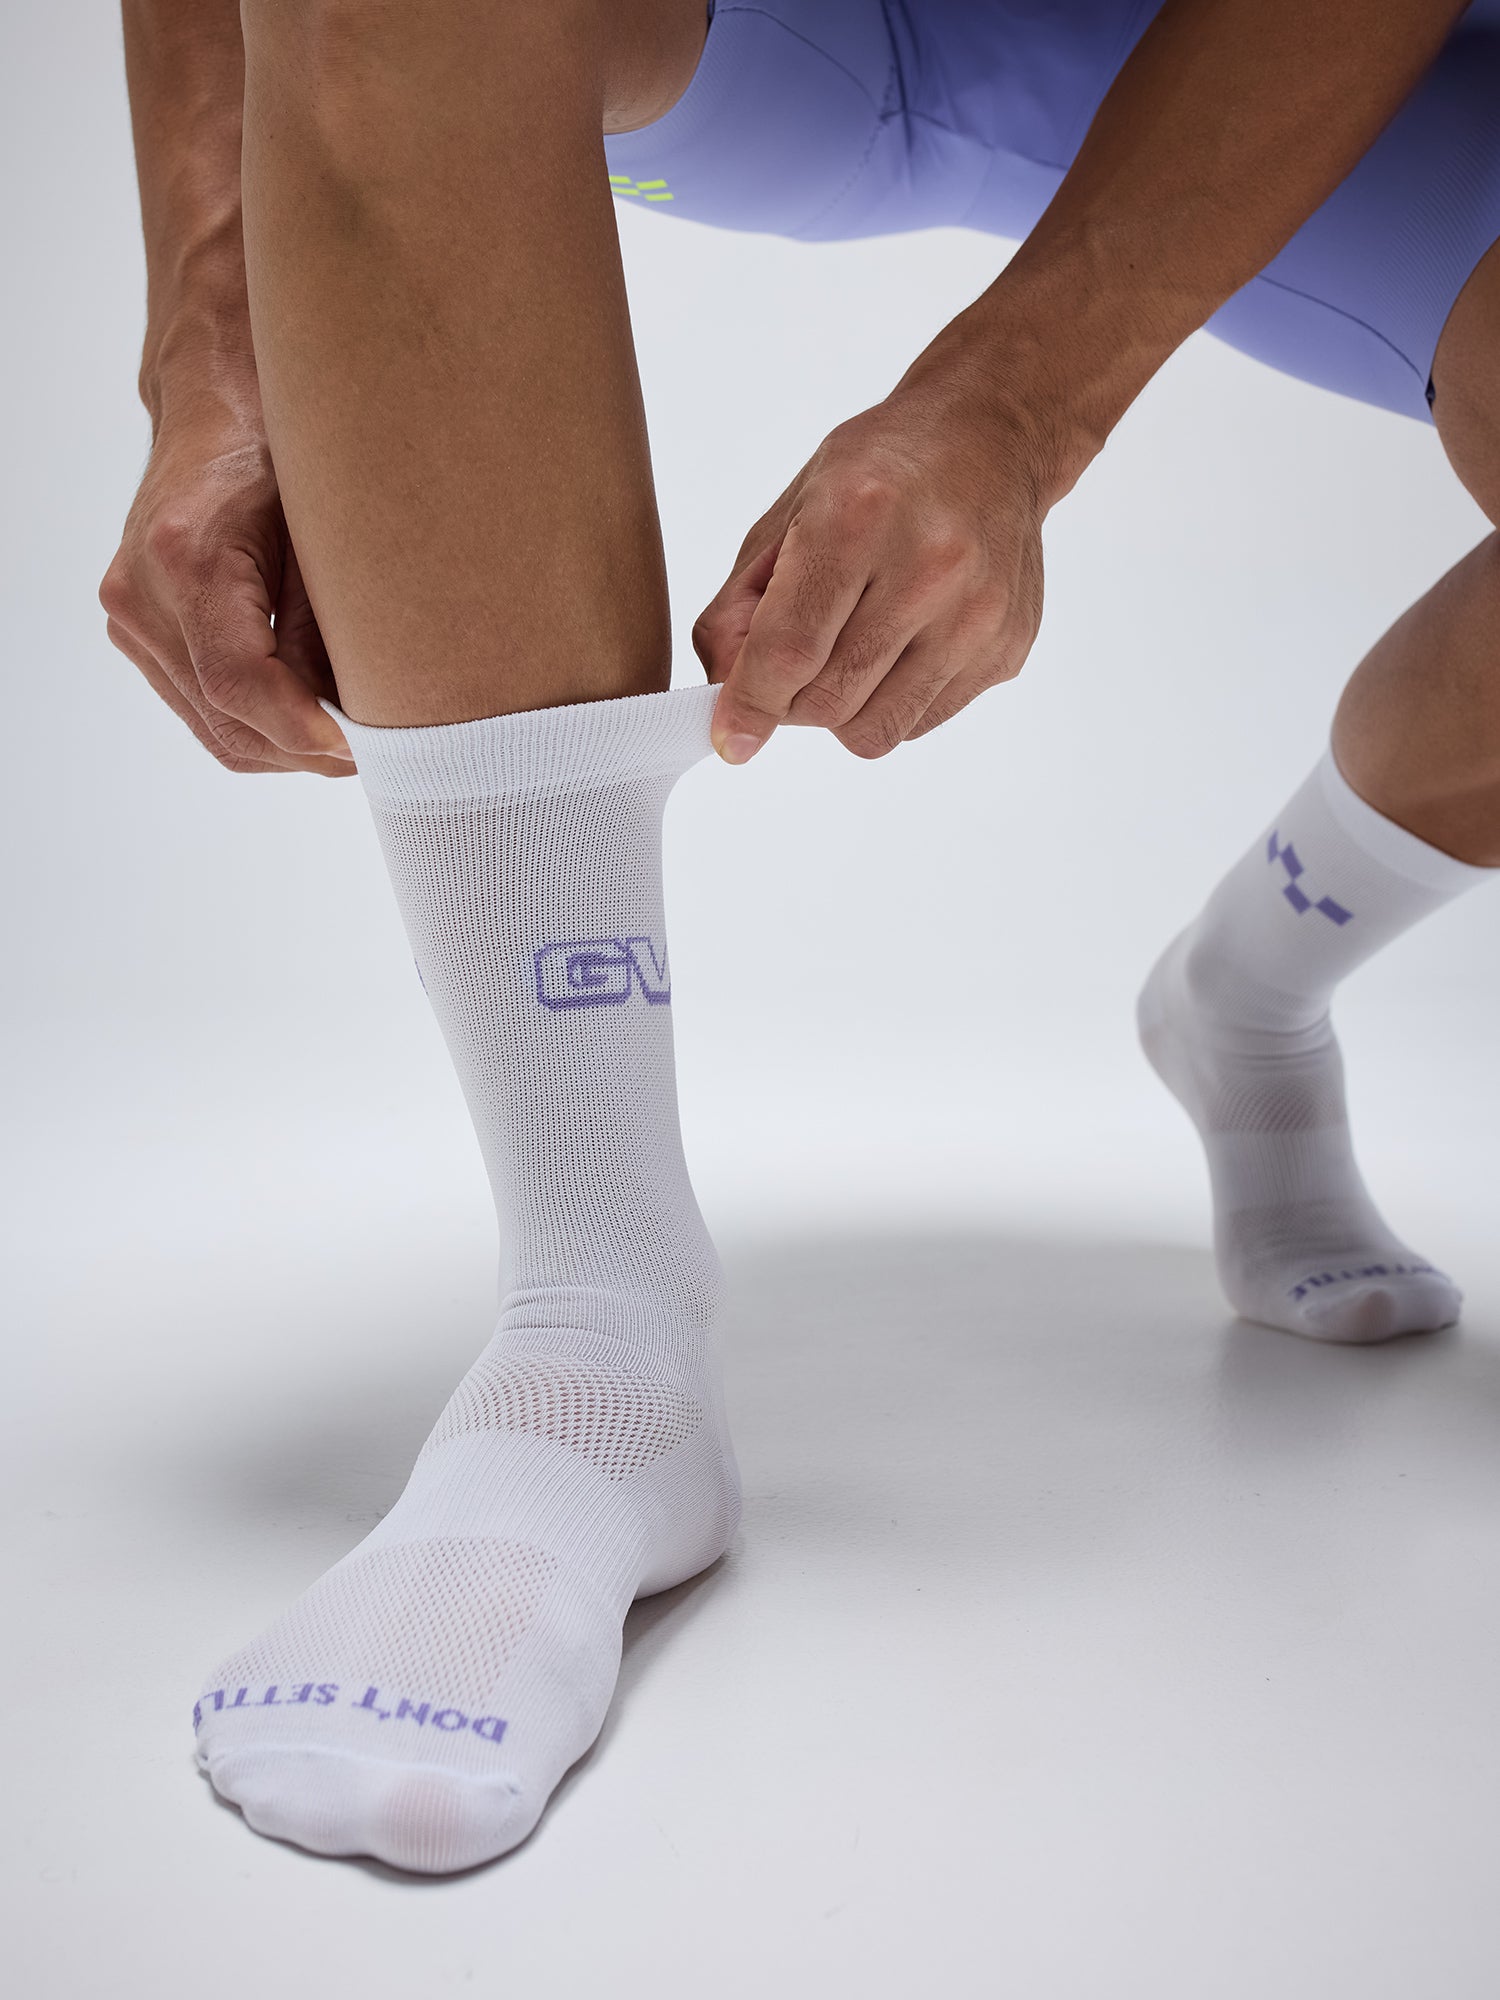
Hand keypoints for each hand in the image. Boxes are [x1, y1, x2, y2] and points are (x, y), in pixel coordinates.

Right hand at [99, 411, 353, 775]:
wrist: (215, 413)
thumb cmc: (279, 457)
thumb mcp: (321, 538)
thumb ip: (324, 635)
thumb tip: (348, 725)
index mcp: (184, 559)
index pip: (239, 684)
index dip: (304, 732)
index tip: (365, 751)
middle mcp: (141, 594)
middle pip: (225, 719)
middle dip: (304, 751)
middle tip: (377, 755)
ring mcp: (131, 617)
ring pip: (213, 728)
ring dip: (284, 748)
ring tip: (347, 739)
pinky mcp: (137, 631)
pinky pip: (200, 708)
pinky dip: (258, 726)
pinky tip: (307, 715)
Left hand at [693, 353, 1050, 762]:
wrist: (992, 438)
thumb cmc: (880, 473)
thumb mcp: (790, 512)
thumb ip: (740, 605)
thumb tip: (725, 690)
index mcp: (860, 517)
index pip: (790, 649)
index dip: (750, 704)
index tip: (730, 736)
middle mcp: (929, 567)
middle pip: (828, 701)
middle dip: (790, 702)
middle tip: (790, 669)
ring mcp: (977, 615)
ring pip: (875, 730)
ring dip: (840, 712)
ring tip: (845, 657)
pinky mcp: (1005, 649)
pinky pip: (919, 722)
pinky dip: (889, 704)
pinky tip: (897, 649)